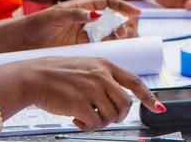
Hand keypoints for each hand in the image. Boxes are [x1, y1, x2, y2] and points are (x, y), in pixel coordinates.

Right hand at [4, 57, 164, 131]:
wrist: (33, 77)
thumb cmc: (56, 74)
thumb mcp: (85, 66)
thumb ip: (103, 78)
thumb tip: (117, 97)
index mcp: (105, 65)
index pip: (134, 82)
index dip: (148, 96)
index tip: (157, 107)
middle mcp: (102, 76)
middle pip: (126, 104)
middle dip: (119, 116)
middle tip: (105, 118)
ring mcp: (92, 89)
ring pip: (112, 116)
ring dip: (101, 122)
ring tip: (86, 118)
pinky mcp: (80, 104)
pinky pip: (94, 123)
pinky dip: (87, 126)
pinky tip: (76, 120)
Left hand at [19, 0, 140, 48]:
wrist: (21, 44)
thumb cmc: (36, 25)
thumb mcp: (55, 16)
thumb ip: (74, 14)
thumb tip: (95, 15)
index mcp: (82, 7)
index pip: (108, 3)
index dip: (123, 6)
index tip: (135, 13)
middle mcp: (86, 20)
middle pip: (112, 18)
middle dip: (123, 23)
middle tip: (126, 31)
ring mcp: (85, 34)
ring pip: (109, 33)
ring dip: (118, 35)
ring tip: (121, 38)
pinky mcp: (81, 48)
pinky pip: (101, 46)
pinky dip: (110, 47)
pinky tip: (113, 49)